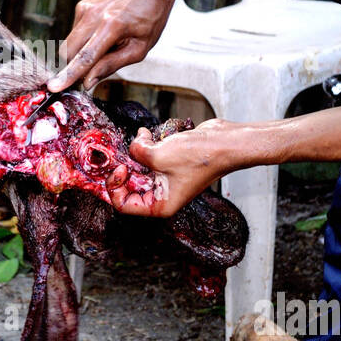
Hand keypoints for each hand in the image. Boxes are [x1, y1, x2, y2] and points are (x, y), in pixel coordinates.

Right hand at [47, 0, 175, 92]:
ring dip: (81, 54)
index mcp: (111, 26)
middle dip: (74, 67)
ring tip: (107, 46)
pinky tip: (103, 34)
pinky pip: (75, 33)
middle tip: (93, 72)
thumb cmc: (149, 17)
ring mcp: (85, 8)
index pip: (85, 57)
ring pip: (69, 44)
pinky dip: (84, 41)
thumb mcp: (139, 48)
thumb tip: (88, 82)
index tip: (53, 87)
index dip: (69, 75)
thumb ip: (111, 65)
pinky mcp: (81, 6)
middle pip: (69, 52)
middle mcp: (93, 15)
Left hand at [106, 120, 246, 217]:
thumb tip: (132, 146)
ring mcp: (166, 179)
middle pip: (130, 186)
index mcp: (160, 205)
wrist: (225, 142)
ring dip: (136, 153)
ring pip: (139, 169)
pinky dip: (146, 146)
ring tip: (141, 139)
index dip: (115, 188)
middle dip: (125, 166)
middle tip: (120, 152)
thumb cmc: (200, 157)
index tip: (119, 168)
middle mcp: (162, 196)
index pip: (124, 205)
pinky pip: (149, 158)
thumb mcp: (158, 155)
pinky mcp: (170, 164)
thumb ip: (137, 152)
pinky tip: (148, 135)